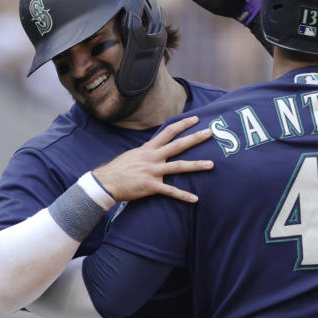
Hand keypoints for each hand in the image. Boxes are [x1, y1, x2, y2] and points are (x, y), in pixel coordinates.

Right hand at [93, 116, 213, 202]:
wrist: (106, 182)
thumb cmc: (119, 169)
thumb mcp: (134, 154)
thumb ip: (147, 151)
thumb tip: (156, 148)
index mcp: (149, 148)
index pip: (168, 132)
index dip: (183, 125)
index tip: (196, 119)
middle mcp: (152, 157)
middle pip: (178, 145)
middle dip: (195, 138)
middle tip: (210, 133)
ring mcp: (153, 171)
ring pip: (179, 166)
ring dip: (196, 165)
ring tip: (211, 164)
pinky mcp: (151, 186)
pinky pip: (171, 191)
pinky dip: (183, 195)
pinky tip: (195, 199)